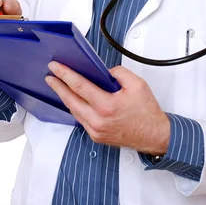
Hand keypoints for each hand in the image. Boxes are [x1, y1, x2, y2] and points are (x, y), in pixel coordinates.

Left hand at [46, 62, 169, 154]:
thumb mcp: (137, 84)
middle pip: (70, 100)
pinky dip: (76, 108)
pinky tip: (74, 100)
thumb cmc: (147, 112)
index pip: (79, 86)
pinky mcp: (96, 136)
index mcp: (107, 106)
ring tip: (59, 86)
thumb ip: (118, 73)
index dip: (65, 75)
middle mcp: (98, 120)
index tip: (55, 68)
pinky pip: (81, 120)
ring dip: (65, 98)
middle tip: (50, 76)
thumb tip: (104, 72)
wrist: (154, 135)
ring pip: (74, 111)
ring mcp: (96, 130)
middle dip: (58, 86)